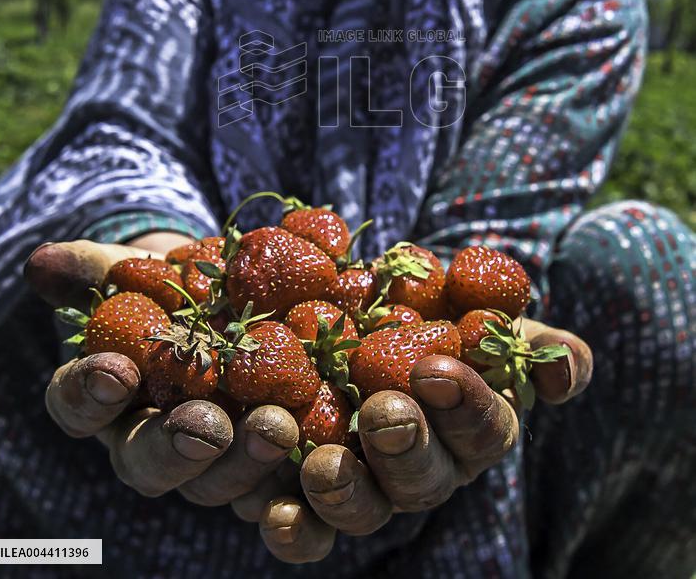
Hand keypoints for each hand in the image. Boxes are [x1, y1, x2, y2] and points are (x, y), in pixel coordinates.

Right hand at [26, 240, 300, 507]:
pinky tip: (318, 456)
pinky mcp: (268, 461)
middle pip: (150, 462)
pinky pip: (277, 488)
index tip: (114, 369)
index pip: (79, 405)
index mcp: (108, 397)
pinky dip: (296, 480)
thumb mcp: (140, 268)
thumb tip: (45, 261)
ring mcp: (212, 458)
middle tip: (209, 423)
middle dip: (179, 446)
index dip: (89, 393)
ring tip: (275, 425)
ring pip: (216, 482)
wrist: (237, 295)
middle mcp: (153, 439)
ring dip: (244, 462)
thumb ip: (97, 267)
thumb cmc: (175, 284)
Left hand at [259, 318, 592, 563]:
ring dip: (346, 493)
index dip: (465, 404)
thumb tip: (564, 371)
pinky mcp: (307, 495)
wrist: (360, 311)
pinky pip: (305, 531)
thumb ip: (530, 338)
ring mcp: (366, 487)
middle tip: (384, 411)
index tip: (437, 369)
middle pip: (424, 479)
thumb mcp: (483, 308)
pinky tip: (274, 509)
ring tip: (323, 464)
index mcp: (470, 426)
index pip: (482, 427)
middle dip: (406, 448)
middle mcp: (423, 468)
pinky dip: (293, 527)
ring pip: (365, 511)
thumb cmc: (433, 310)